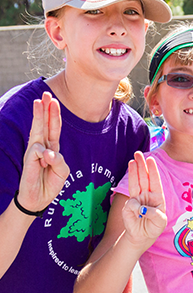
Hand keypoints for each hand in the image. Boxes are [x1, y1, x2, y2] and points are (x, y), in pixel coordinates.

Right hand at [18, 92, 68, 211]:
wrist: (37, 199)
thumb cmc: (49, 184)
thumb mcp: (62, 172)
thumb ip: (59, 161)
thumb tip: (48, 153)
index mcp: (52, 148)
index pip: (54, 128)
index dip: (54, 115)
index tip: (53, 101)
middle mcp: (43, 147)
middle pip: (45, 124)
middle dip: (46, 108)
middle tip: (46, 93)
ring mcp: (35, 152)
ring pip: (38, 130)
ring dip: (39, 115)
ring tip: (38, 102)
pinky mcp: (29, 159)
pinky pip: (39, 151)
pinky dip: (45, 156)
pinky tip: (44, 163)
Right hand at [122, 151, 166, 249]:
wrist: (142, 237)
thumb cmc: (154, 227)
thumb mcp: (160, 222)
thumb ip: (154, 214)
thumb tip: (140, 207)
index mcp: (157, 196)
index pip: (155, 181)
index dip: (153, 170)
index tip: (151, 159)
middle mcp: (147, 195)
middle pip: (144, 178)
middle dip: (141, 165)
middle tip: (138, 153)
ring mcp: (137, 199)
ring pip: (135, 183)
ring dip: (133, 172)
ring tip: (132, 161)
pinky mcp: (128, 207)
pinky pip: (131, 204)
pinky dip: (134, 208)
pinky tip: (138, 214)